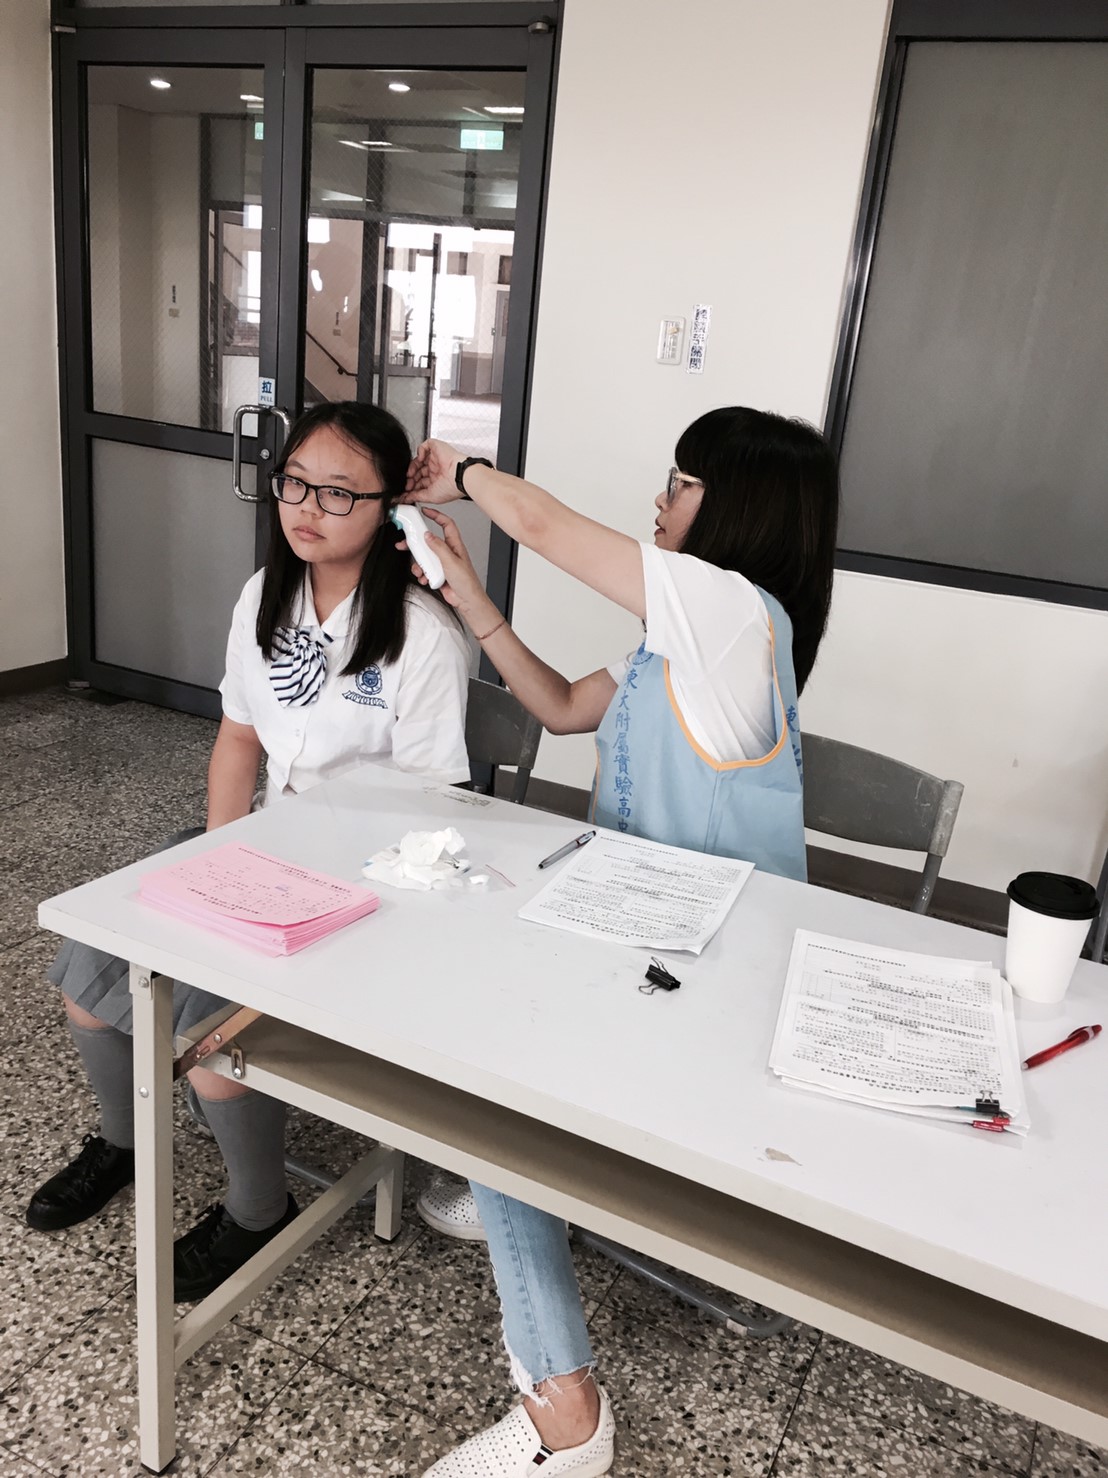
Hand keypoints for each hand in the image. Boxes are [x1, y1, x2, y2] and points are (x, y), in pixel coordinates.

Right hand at [397, 508, 500, 630]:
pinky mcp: (437, 573)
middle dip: (416, 543)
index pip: (446, 524)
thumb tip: (428, 535)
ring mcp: (441, 563)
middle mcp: (447, 552)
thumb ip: (438, 547)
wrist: (466, 601)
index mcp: (454, 545)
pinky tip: (425, 579)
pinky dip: (422, 574)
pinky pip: (424, 569)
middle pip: (428, 541)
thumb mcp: (451, 561)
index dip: (436, 515)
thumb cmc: (466, 582)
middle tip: (405, 543)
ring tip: (421, 570)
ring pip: (424, 557)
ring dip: (419, 564)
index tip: (425, 511)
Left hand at [404, 438, 463, 504]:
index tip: (406, 491)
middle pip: (418, 471)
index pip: (421, 481)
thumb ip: (417, 496)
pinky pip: (425, 446)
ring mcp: (436, 458)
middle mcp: (436, 469)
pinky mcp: (437, 448)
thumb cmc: (451, 487)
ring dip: (412, 466)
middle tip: (407, 484)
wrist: (460, 476)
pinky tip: (420, 460)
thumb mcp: (430, 496)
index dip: (412, 485)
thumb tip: (407, 499)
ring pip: (419, 459)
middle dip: (411, 478)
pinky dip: (420, 451)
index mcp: (437, 480)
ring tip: (410, 474)